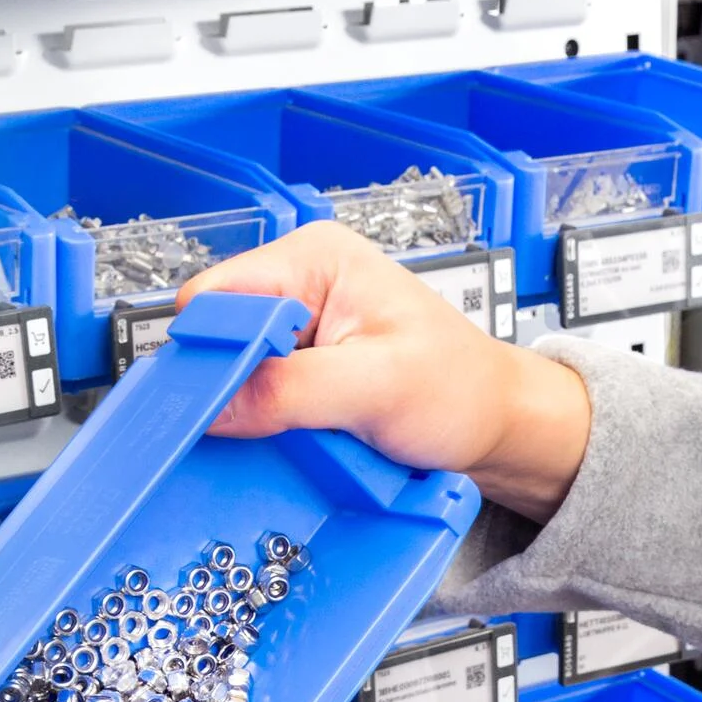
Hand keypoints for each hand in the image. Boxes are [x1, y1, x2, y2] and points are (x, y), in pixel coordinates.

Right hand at [174, 221, 591, 518]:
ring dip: (251, 416)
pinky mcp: (303, 370)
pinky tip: (299, 442)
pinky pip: (256, 400)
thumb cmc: (462, 388)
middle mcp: (299, 285)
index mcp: (313, 259)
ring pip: (232, 376)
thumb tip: (214, 404)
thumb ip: (290, 390)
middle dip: (228, 389)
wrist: (497, 427)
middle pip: (217, 338)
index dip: (204, 353)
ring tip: (294, 437)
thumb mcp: (376, 387)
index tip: (205, 409)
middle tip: (257, 431)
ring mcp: (299, 330)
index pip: (216, 296)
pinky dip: (268, 428)